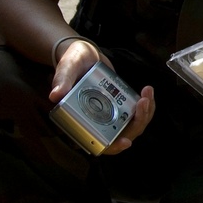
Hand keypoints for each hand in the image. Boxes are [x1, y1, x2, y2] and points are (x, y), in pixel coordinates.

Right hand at [47, 38, 155, 154]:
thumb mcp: (66, 69)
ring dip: (145, 113)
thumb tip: (55, 95)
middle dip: (137, 122)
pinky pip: (137, 112)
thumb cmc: (72, 64)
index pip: (98, 143)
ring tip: (147, 92)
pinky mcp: (121, 105)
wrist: (85, 56)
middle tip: (143, 102)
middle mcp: (98, 122)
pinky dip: (146, 105)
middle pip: (123, 134)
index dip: (112, 147)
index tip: (125, 142)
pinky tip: (147, 91)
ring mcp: (112, 114)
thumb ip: (62, 80)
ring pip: (133, 124)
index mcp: (81, 121)